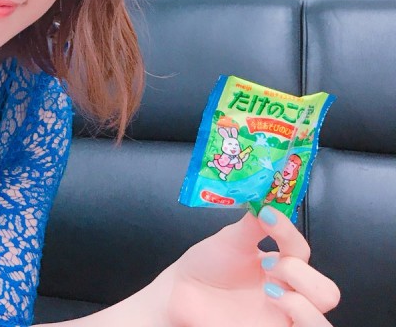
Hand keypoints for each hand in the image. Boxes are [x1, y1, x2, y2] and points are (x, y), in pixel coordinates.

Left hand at [163, 207, 339, 325]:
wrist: (181, 292)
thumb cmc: (206, 265)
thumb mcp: (230, 239)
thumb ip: (253, 222)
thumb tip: (272, 195)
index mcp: (279, 267)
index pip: (302, 251)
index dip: (289, 231)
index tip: (267, 215)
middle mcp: (287, 295)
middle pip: (327, 292)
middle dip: (301, 275)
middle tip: (268, 266)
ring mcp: (281, 320)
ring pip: (324, 324)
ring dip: (304, 303)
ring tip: (270, 289)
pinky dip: (301, 317)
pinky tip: (274, 304)